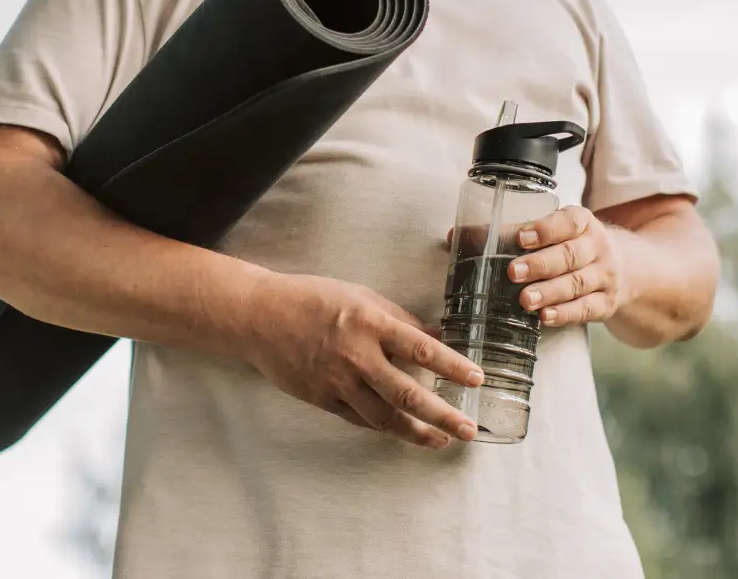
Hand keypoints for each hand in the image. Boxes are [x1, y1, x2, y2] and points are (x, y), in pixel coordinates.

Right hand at [241, 273, 483, 447]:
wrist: (260, 318)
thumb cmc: (312, 299)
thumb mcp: (360, 297)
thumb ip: (398, 319)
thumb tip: (436, 335)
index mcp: (370, 323)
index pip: (421, 349)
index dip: (452, 366)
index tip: (476, 379)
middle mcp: (356, 356)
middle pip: (407, 395)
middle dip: (442, 415)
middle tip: (468, 429)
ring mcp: (338, 383)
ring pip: (384, 417)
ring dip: (417, 432)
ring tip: (441, 439)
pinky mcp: (323, 400)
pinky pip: (360, 419)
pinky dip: (384, 427)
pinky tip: (403, 431)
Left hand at [508, 205, 626, 326]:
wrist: (625, 266)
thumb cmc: (573, 244)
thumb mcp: (555, 230)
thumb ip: (515, 232)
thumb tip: (464, 237)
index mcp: (582, 222)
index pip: (567, 222)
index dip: (544, 230)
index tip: (521, 238)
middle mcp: (597, 247)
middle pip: (570, 255)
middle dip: (540, 264)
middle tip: (513, 272)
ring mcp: (605, 276)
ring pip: (577, 284)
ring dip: (549, 292)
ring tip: (525, 300)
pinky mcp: (606, 303)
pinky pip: (586, 309)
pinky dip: (565, 314)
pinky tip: (545, 316)